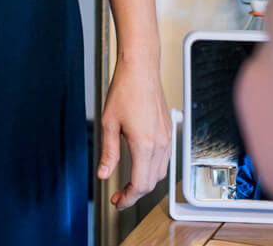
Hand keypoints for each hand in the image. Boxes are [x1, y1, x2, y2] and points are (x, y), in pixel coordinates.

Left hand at [99, 58, 170, 208]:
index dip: (128, 198)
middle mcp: (160, 144)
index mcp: (145, 145)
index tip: (117, 202)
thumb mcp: (109, 123)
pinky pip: (165, 160)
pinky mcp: (169, 132)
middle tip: (118, 196)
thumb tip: (103, 174)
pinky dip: (153, 170)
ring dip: (145, 183)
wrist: (141, 70)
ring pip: (161, 173)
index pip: (140, 184)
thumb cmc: (125, 90)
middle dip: (135, 193)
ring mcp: (167, 138)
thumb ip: (108, 153)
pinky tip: (140, 167)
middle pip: (152, 182)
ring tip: (128, 184)